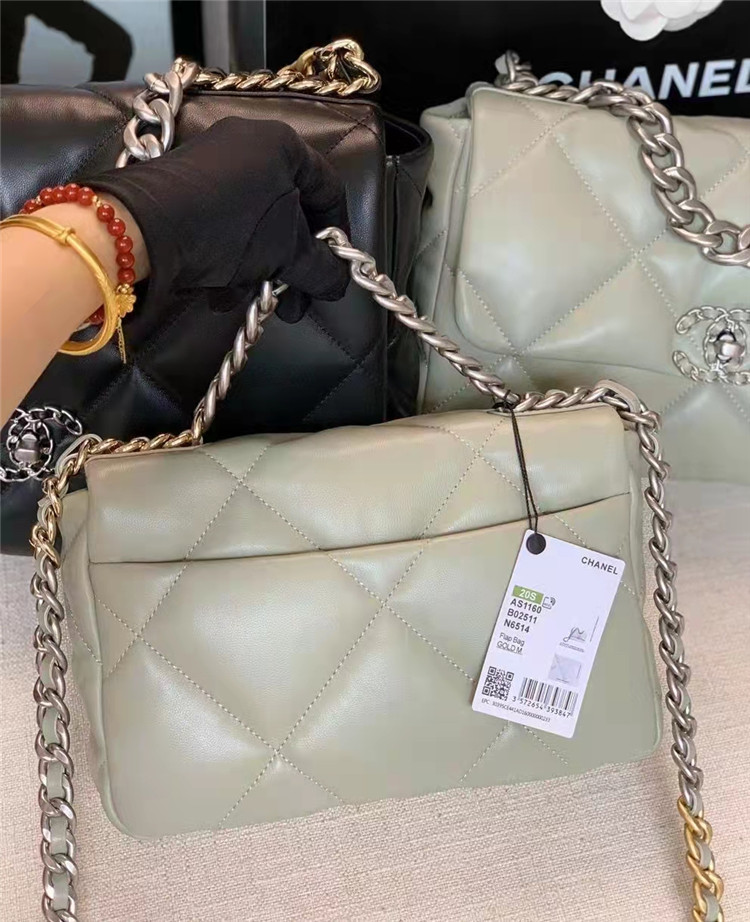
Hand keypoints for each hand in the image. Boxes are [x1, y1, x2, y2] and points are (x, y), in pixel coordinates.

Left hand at [87, 117, 349, 320]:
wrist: (140, 230)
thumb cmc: (227, 228)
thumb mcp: (286, 253)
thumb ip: (322, 269)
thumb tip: (337, 283)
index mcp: (281, 144)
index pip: (329, 188)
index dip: (338, 235)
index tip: (335, 269)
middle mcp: (246, 144)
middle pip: (289, 213)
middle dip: (294, 267)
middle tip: (295, 303)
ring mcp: (210, 165)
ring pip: (254, 226)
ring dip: (262, 272)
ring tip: (256, 304)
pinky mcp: (181, 189)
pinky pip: (222, 226)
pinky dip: (230, 260)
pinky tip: (223, 293)